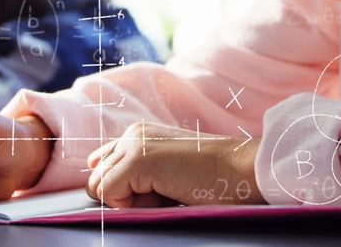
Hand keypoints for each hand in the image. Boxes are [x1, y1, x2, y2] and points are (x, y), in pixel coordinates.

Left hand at [85, 122, 263, 207]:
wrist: (242, 170)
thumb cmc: (213, 180)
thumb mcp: (167, 175)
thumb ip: (136, 176)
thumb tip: (104, 191)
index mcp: (140, 135)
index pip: (102, 165)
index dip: (121, 189)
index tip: (154, 193)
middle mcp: (133, 134)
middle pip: (97, 178)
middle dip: (125, 196)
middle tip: (164, 193)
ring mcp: (134, 144)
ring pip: (100, 187)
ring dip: (131, 201)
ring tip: (167, 192)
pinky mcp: (138, 159)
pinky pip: (109, 194)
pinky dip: (134, 205)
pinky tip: (165, 192)